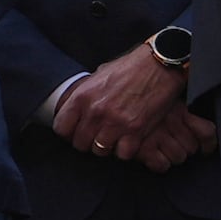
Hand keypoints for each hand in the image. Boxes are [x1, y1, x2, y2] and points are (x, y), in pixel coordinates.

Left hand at [52, 43, 210, 170]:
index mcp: (82, 96)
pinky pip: (122, 154)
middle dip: (88, 142)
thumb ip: (85, 94)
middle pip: (80, 144)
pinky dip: (126, 150)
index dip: (68, 133)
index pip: (61, 128)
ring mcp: (115, 122)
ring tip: (114, 137)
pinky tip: (130, 139)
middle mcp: (95, 111)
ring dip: (107, 147)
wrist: (159, 65)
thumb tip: (74, 108)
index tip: (75, 133)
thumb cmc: (130, 68)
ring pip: (100, 151)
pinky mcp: (136, 130)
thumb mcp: (99, 76)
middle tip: (97, 136)